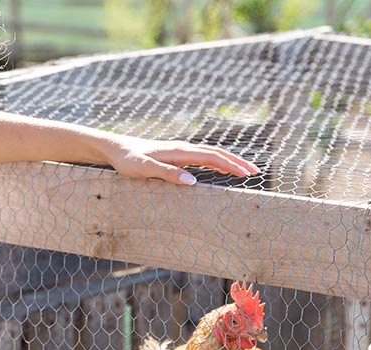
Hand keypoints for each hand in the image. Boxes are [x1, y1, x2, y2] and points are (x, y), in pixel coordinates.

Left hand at [97, 135, 259, 184]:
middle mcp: (183, 148)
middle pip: (216, 153)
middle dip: (237, 162)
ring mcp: (180, 150)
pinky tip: (220, 168)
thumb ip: (168, 174)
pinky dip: (216, 161)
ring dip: (229, 161)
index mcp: (179, 152)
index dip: (231, 165)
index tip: (247, 174)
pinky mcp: (176, 154)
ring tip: (244, 170)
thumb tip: (192, 181)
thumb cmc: (127, 160)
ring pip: (211, 153)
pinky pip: (202, 156)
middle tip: (255, 172)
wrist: (115, 147)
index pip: (212, 157)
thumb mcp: (144, 169)